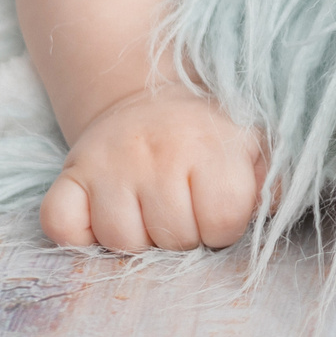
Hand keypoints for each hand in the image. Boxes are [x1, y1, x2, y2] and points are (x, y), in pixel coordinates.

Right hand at [40, 87, 268, 251]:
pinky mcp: (68, 174)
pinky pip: (62, 227)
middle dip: (184, 237)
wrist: (149, 96)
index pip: (223, 220)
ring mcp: (108, 164)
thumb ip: (273, 180)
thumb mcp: (254, 145)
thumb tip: (273, 209)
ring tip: (149, 213)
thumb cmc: (209, 133)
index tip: (218, 211)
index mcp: (210, 146)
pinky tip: (104, 216)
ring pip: (121, 240)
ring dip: (137, 239)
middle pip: (172, 238)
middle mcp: (157, 153)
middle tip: (183, 211)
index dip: (225, 228)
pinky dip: (79, 235)